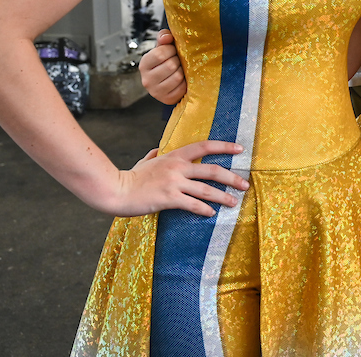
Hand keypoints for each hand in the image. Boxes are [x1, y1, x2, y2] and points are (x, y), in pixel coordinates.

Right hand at [104, 139, 249, 217]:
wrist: (115, 190)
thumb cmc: (130, 177)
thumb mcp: (145, 162)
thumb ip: (154, 155)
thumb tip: (157, 150)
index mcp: (174, 156)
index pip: (204, 146)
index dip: (224, 147)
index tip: (240, 149)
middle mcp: (177, 167)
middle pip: (212, 170)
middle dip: (231, 177)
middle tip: (245, 184)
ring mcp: (174, 183)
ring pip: (206, 189)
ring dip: (223, 197)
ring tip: (234, 202)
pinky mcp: (169, 199)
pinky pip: (192, 205)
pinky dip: (204, 209)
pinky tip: (212, 213)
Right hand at [140, 29, 185, 104]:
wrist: (168, 81)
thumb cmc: (166, 61)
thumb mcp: (163, 47)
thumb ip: (164, 37)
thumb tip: (167, 37)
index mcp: (144, 64)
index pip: (160, 54)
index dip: (171, 50)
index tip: (173, 51)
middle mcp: (146, 80)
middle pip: (170, 65)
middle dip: (178, 61)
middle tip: (178, 61)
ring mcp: (156, 92)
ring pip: (177, 77)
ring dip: (183, 71)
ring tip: (180, 70)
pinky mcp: (166, 99)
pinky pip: (182, 88)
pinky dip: (185, 83)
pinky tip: (182, 80)